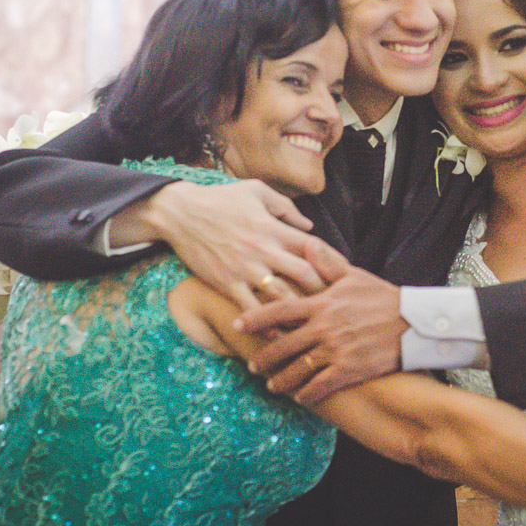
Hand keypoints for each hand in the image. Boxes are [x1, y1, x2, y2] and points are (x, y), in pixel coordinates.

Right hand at [126, 179, 327, 309]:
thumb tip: (310, 226)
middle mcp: (264, 249)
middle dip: (324, 292)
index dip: (334, 262)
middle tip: (336, 306)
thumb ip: (286, 208)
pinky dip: (265, 323)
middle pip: (305, 275)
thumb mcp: (257, 191)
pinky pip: (251, 308)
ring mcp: (246, 269)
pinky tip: (277, 334)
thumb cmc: (220, 199)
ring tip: (313, 326)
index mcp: (274, 228)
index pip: (315, 247)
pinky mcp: (227, 283)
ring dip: (299, 312)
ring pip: (281, 296)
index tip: (345, 276)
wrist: (181, 213)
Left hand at [238, 242, 408, 405]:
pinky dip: (307, 393)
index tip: (239, 324)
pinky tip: (301, 397)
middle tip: (252, 365)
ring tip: (272, 385)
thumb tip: (307, 242)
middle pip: (282, 344)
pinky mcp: (349, 369)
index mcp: (323, 303)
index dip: (255, 318)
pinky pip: (320, 385)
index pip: (279, 310)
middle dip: (264, 358)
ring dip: (281, 379)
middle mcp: (324, 327)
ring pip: (298, 368)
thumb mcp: (354, 276)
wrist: (413, 322)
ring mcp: (336, 349)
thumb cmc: (384, 298)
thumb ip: (327, 262)